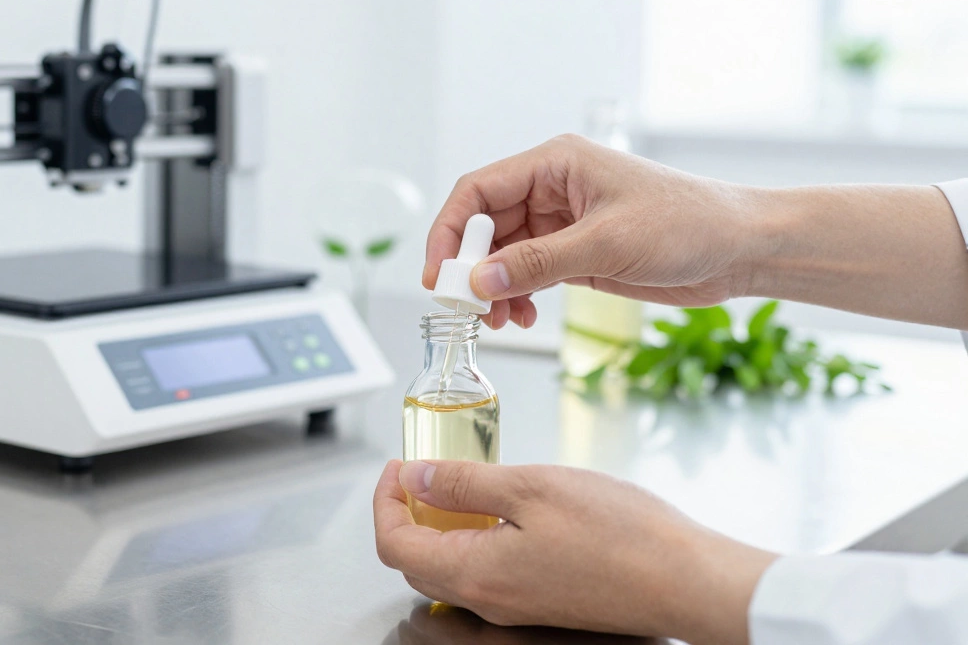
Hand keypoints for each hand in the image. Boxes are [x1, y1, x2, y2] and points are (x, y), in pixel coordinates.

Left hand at [373, 459, 776, 643]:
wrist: (687, 579)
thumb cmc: (620, 533)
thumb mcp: (529, 487)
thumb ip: (462, 484)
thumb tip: (413, 479)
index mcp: (474, 573)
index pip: (394, 544)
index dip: (383, 501)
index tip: (397, 466)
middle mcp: (487, 599)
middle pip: (416, 561)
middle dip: (406, 513)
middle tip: (420, 471)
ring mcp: (514, 605)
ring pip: (450, 568)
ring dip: (441, 525)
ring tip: (461, 482)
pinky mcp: (540, 601)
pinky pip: (485, 573)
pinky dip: (474, 539)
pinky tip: (501, 508)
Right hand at [423, 135, 760, 328]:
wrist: (740, 248)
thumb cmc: (688, 223)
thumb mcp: (607, 242)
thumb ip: (537, 263)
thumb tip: (479, 282)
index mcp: (555, 164)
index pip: (478, 191)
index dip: (450, 232)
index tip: (440, 274)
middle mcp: (552, 189)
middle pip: (485, 226)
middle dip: (470, 268)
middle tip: (465, 307)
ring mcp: (563, 223)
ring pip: (503, 255)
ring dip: (492, 288)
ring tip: (498, 320)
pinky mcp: (576, 252)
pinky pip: (527, 273)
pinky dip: (516, 296)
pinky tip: (522, 317)